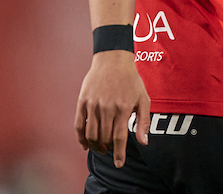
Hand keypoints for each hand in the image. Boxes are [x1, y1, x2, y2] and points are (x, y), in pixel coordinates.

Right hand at [74, 50, 149, 167]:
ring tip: (101, 148)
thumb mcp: (143, 98)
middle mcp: (107, 107)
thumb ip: (144, 121)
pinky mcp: (83, 101)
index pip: (119, 138)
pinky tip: (86, 144)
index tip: (118, 163)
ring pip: (91, 134)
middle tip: (111, 150)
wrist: (113, 59)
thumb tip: (143, 142)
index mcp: (123, 108)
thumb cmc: (131, 79)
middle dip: (108, 148)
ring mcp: (93, 105)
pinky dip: (81, 138)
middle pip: (105, 138)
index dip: (118, 153)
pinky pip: (79, 125)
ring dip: (95, 145)